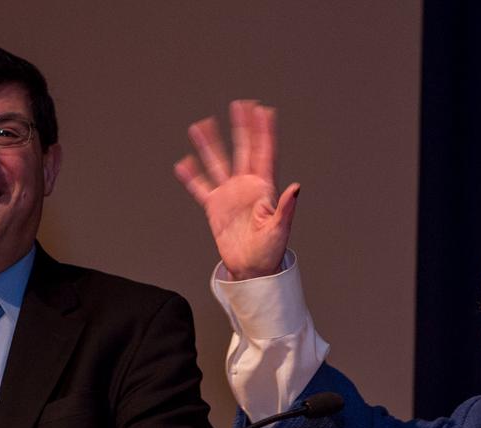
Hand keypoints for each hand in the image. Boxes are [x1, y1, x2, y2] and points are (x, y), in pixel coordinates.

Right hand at [174, 100, 299, 279]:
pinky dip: (192, 176)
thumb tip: (297, 187)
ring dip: (210, 144)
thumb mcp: (280, 229)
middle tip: (240, 105)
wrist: (252, 269)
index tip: (263, 110)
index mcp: (264, 188)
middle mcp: (246, 187)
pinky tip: (183, 164)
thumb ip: (286, 207)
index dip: (264, 131)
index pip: (265, 152)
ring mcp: (230, 196)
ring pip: (218, 163)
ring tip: (200, 124)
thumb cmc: (270, 252)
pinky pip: (201, 188)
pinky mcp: (215, 208)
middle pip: (243, 150)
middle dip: (242, 127)